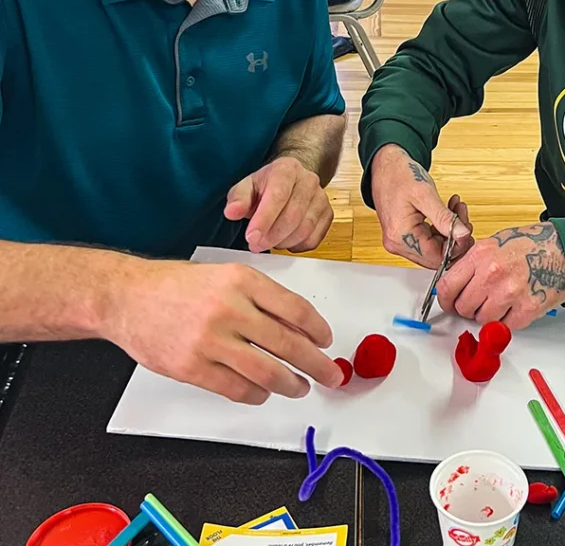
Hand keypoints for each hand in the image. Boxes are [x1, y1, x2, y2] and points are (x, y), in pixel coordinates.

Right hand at [102, 257, 342, 402]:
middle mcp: (229, 308)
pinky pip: (236, 388)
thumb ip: (261, 299)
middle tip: (331, 375)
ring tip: (300, 388)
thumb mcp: (226, 276)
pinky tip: (263, 392)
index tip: (326, 341)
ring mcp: (210, 340)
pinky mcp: (191, 367)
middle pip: (288, 343)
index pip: (295, 308)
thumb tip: (301, 329)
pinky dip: (256, 394)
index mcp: (243, 280)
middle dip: (316, 364)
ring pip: (266, 371)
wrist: (129, 297)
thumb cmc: (180, 286)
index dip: (317, 329)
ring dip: (290, 384)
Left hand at [225, 156, 332, 252]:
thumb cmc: (266, 186)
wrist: (289, 182)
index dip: (264, 219)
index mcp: (287, 169)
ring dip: (283, 242)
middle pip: (293, 215)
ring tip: (268, 241)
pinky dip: (296, 246)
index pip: (278, 195)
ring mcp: (321, 198)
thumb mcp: (246, 187)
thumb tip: (232, 212)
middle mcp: (308, 181)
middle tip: (255, 245)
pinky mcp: (327, 214)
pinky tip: (284, 240)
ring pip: (304, 229)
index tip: (251, 237)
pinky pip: (313, 238)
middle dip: (272, 236)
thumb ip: (238, 199)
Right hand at [370, 143, 473, 267]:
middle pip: (436, 255)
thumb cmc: (399, 175)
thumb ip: (444, 217)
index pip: (436, 256)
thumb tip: (462, 235)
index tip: (467, 229)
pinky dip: (442, 227)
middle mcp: (398, 243)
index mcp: (400, 236)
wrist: (386, 165)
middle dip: (455, 237)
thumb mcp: (425, 194)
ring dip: (450, 230)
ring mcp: (400, 240)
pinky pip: (429, 239)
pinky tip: (448, 210)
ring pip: (435, 247)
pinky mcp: (405, 235)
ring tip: (457, 208)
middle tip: (463, 216)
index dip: (457, 246)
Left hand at [437, 223, 564, 329]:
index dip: (445, 300)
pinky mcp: (526, 309)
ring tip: (500, 302)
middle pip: (463, 307)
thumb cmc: (529, 245)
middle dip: (468, 309)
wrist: (562, 250)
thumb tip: (454, 284)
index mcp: (480, 255)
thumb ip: (471, 265)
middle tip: (477, 304)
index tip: (448, 304)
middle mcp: (492, 274)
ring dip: (488, 316)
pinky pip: (504, 327)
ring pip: (482, 320)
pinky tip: (514, 306)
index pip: (447, 287)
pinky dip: (507, 321)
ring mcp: (510, 293)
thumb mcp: (492, 244)